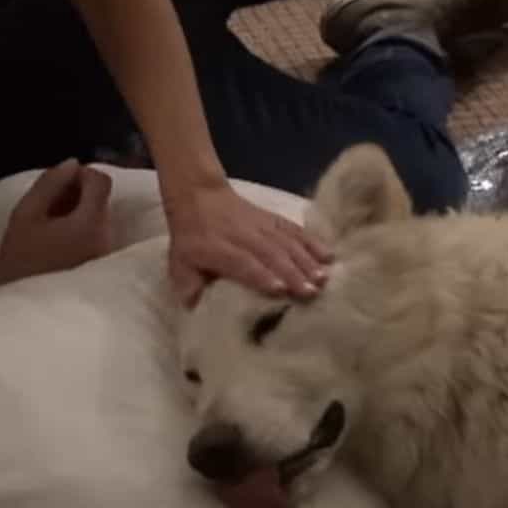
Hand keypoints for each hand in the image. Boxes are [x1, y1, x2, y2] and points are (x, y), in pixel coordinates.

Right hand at [0, 160, 114, 286]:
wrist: (19, 306)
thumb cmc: (17, 260)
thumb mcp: (25, 215)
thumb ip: (48, 184)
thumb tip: (72, 163)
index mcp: (91, 223)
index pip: (101, 181)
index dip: (81, 174)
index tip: (57, 182)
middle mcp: (107, 236)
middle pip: (102, 198)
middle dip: (78, 192)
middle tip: (48, 202)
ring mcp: (107, 253)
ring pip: (100, 215)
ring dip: (78, 210)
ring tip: (49, 221)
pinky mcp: (102, 265)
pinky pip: (97, 233)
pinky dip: (81, 227)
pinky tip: (57, 239)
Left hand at [165, 181, 332, 306]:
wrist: (199, 197)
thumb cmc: (191, 238)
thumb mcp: (179, 263)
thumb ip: (189, 287)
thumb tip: (195, 309)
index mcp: (219, 249)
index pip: (243, 262)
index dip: (261, 275)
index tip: (280, 290)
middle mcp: (244, 236)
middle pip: (271, 254)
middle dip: (293, 273)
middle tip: (312, 291)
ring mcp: (261, 225)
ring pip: (286, 242)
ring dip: (306, 260)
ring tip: (323, 277)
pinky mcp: (274, 219)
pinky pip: (295, 230)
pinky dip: (312, 241)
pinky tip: (328, 254)